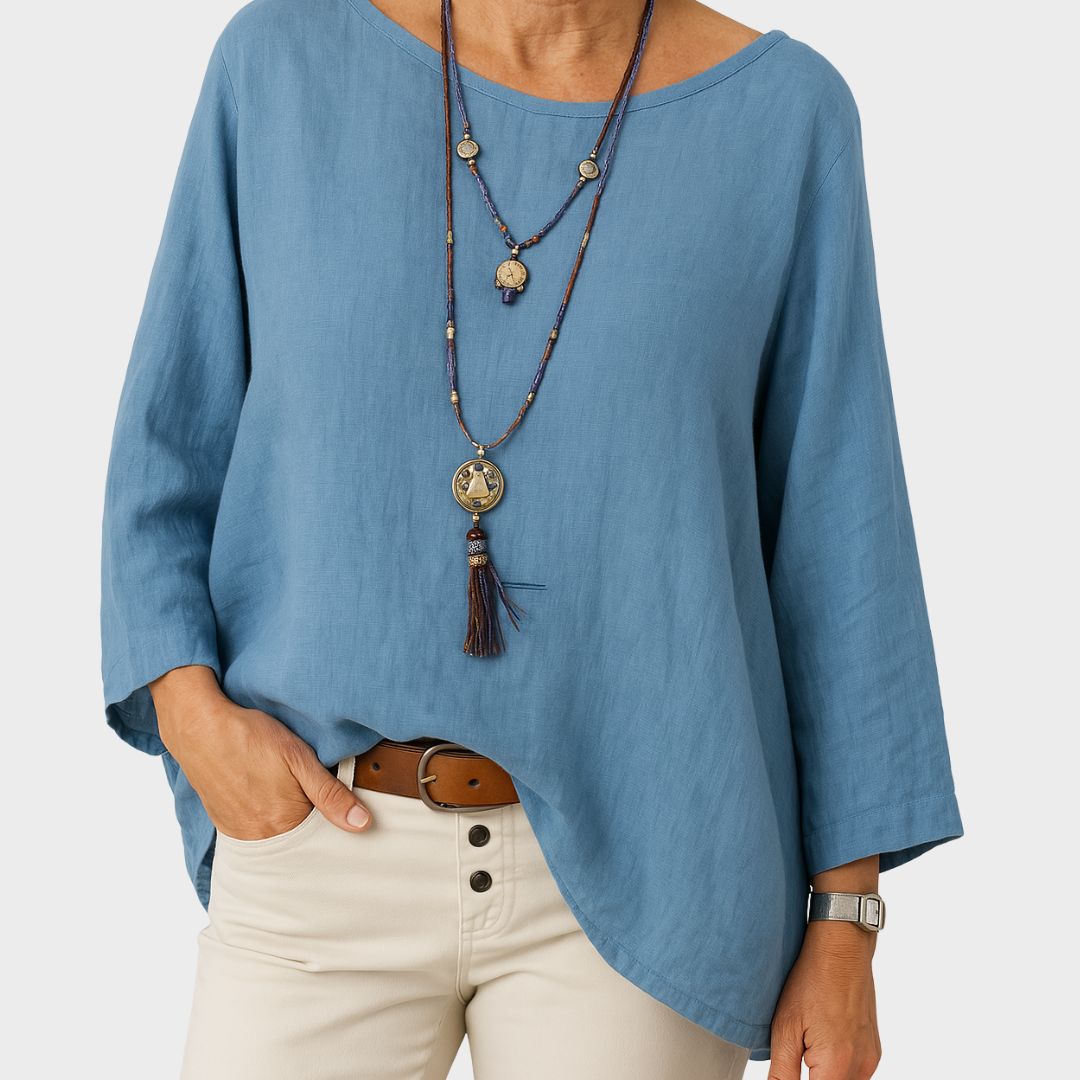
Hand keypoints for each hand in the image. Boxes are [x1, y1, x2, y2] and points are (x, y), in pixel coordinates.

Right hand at [149, 665, 371, 839]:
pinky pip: (254, 830)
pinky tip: (267, 795)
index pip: (320, 837)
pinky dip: (266, 818)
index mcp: (283, 824)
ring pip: (276, 835)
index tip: (340, 806)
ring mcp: (238, 832)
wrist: (197, 727)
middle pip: (297, 840)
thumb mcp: (299, 758)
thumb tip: (362, 824)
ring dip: (287, 820)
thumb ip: (330, 794)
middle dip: (310, 822)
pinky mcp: (224, 822)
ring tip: (287, 791)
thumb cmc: (250, 737)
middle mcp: (258, 836)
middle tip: (310, 792)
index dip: (333, 821)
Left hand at [768, 920, 880, 1079]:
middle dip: (811, 1079)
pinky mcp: (873, 1049)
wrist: (842, 948)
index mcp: (838, 1065)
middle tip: (795, 1059)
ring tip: (806, 1049)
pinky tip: (820, 1047)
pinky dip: (838, 1070)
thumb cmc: (812, 979)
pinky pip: (856, 1073)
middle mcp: (861, 1066)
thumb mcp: (785, 1027)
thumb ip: (782, 1071)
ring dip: (825, 1077)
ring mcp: (870, 1058)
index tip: (788, 1069)